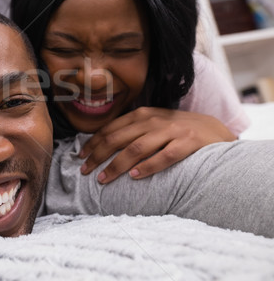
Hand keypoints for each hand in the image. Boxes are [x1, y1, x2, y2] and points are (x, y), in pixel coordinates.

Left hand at [79, 107, 235, 183]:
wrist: (215, 130)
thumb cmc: (177, 130)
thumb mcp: (152, 124)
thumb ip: (130, 131)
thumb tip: (101, 146)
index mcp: (141, 114)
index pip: (110, 129)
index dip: (93, 143)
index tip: (80, 157)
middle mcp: (153, 120)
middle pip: (118, 139)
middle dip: (98, 156)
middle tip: (84, 171)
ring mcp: (172, 130)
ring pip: (136, 148)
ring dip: (117, 165)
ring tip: (103, 179)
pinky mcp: (189, 142)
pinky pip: (165, 155)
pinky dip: (148, 166)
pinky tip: (135, 176)